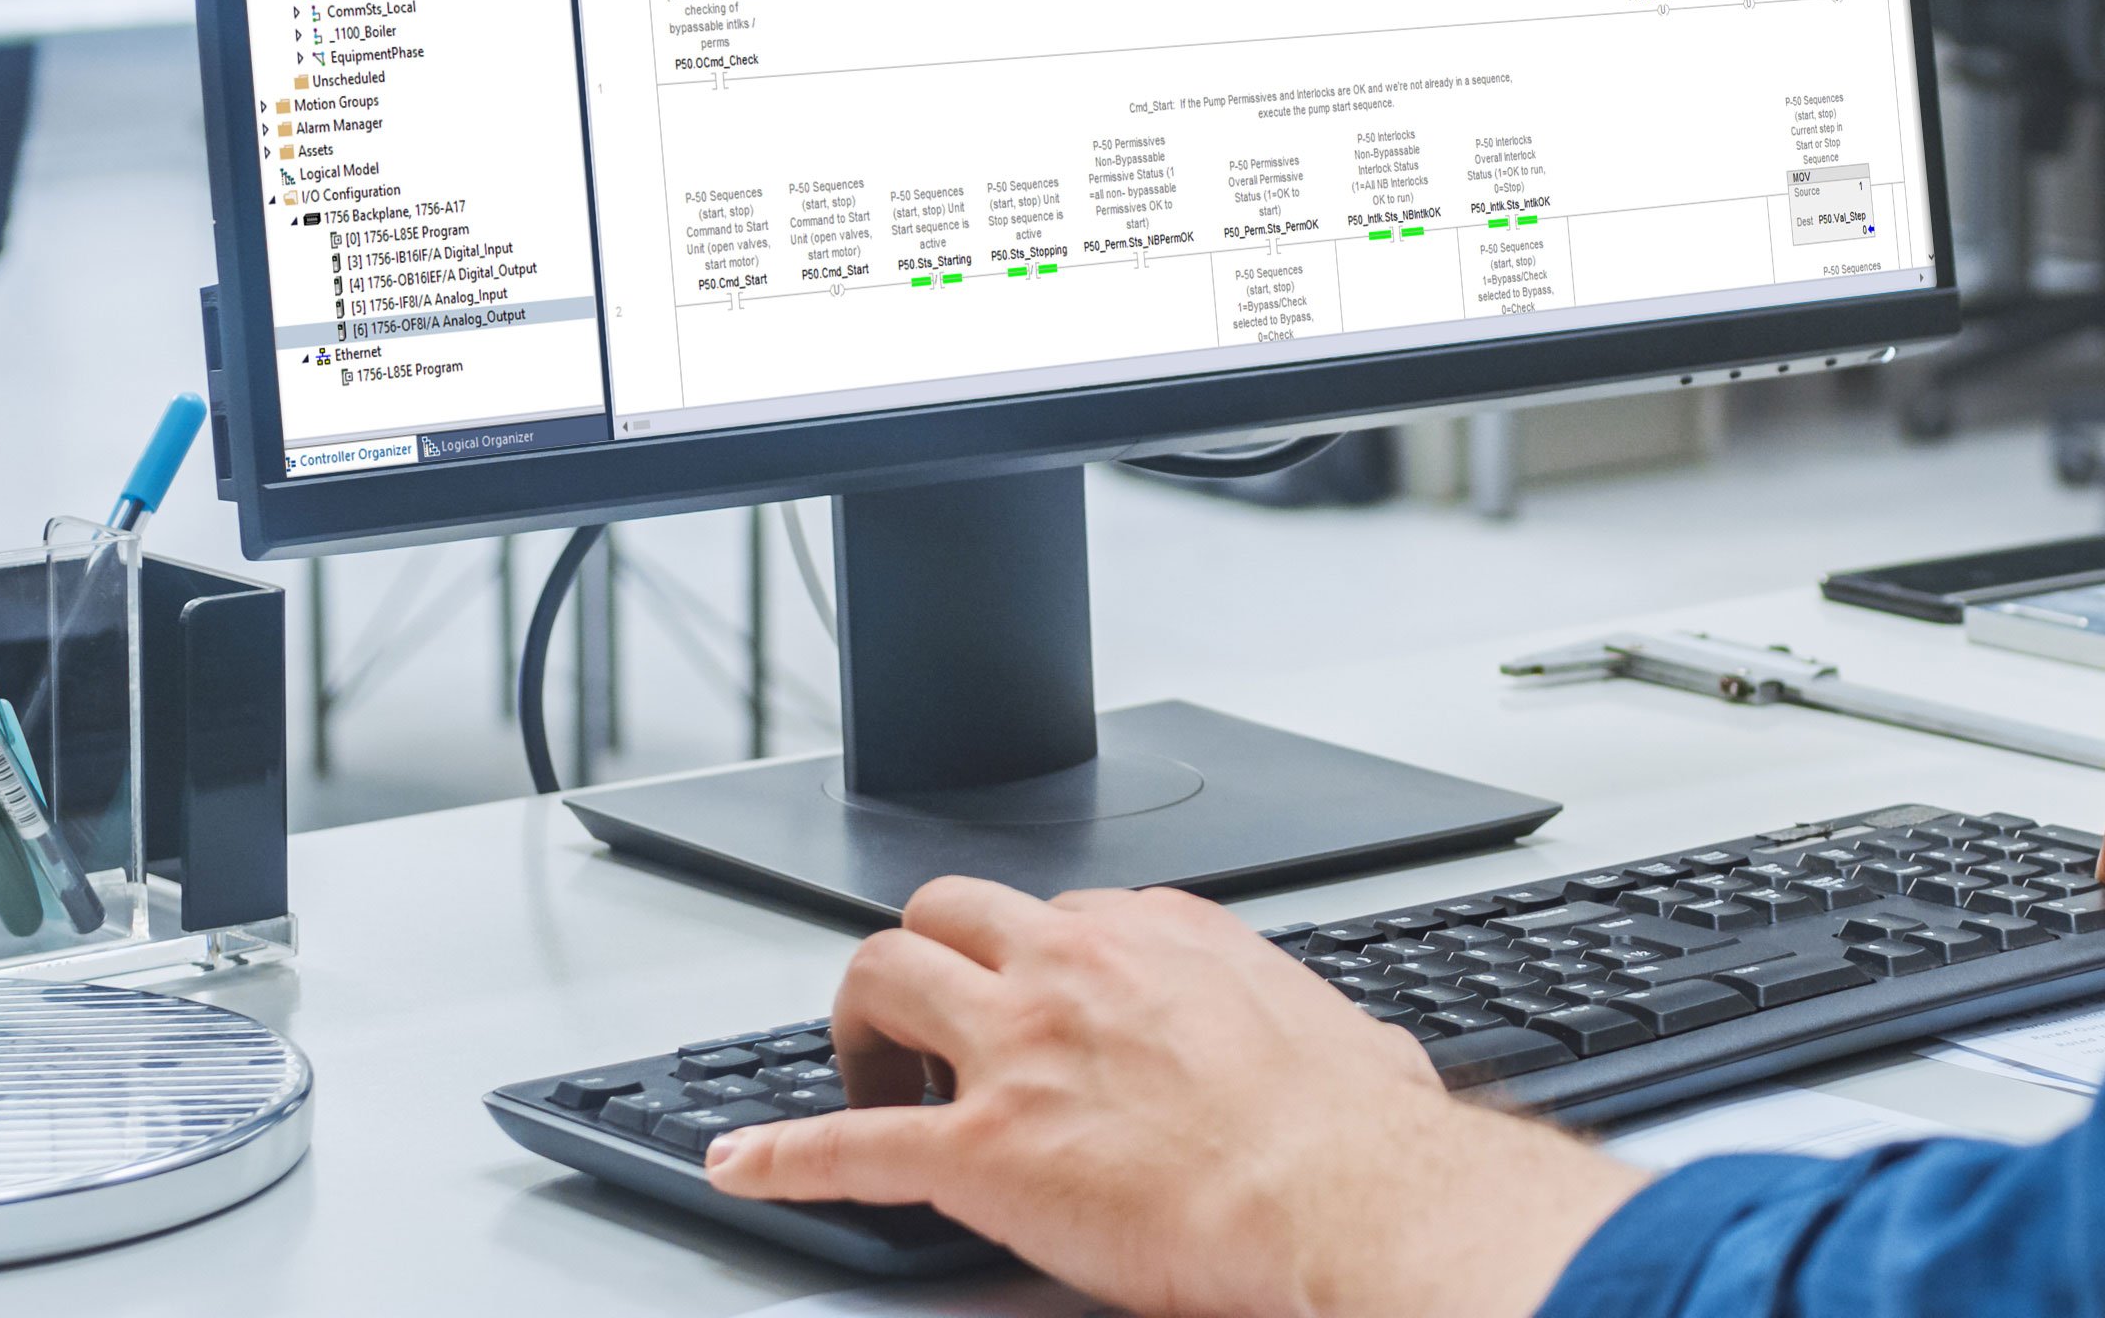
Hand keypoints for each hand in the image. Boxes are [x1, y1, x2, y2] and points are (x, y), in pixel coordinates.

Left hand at [708, 878, 1638, 1317]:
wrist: (1338, 1192)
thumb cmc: (1355, 1133)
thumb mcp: (1348, 1039)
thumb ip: (1316, 1033)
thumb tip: (1362, 1062)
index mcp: (1161, 938)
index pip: (1060, 913)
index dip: (1033, 960)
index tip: (1031, 996)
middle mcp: (1074, 969)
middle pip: (948, 912)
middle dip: (923, 955)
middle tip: (923, 1021)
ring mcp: (1017, 1052)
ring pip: (883, 979)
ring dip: (856, 1023)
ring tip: (857, 1075)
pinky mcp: (979, 1150)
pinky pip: (846, 1144)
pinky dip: (780, 1156)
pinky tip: (743, 1167)